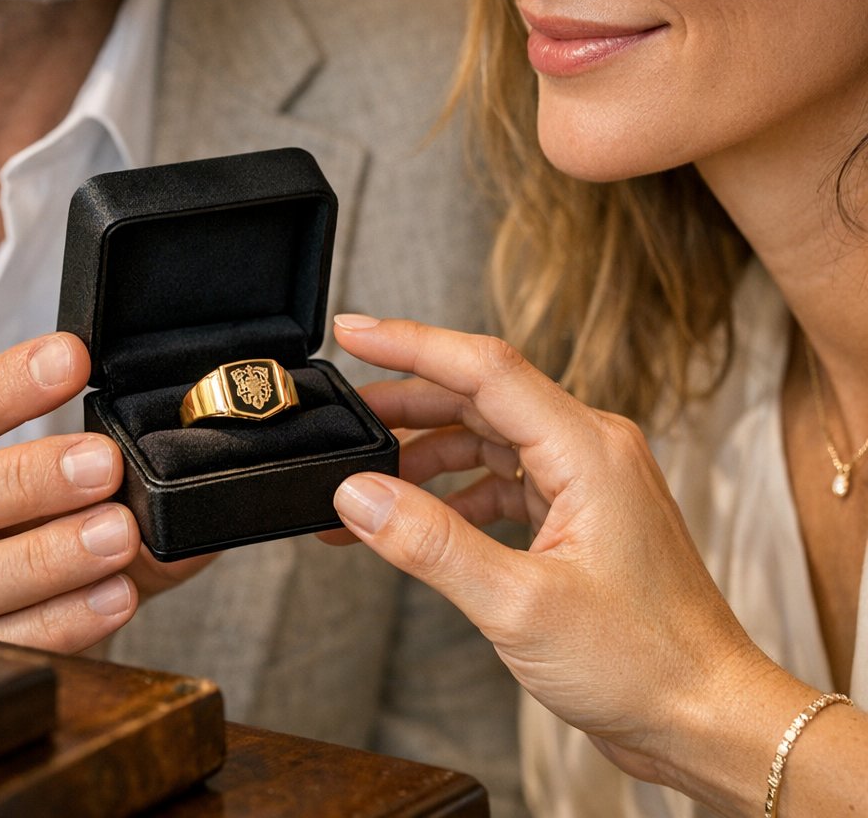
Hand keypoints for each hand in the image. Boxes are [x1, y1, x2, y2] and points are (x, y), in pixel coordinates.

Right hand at [330, 315, 781, 787]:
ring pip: (486, 438)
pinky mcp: (576, 511)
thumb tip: (358, 496)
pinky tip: (414, 522)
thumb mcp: (520, 605)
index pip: (485, 368)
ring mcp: (584, 479)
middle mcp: (588, 448)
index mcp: (587, 448)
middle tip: (342, 417)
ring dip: (423, 455)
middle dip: (404, 404)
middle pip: (479, 397)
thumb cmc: (644, 662)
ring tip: (363, 479)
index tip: (353, 331)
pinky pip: (502, 479)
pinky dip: (452, 494)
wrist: (706, 717)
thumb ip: (431, 543)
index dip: (411, 343)